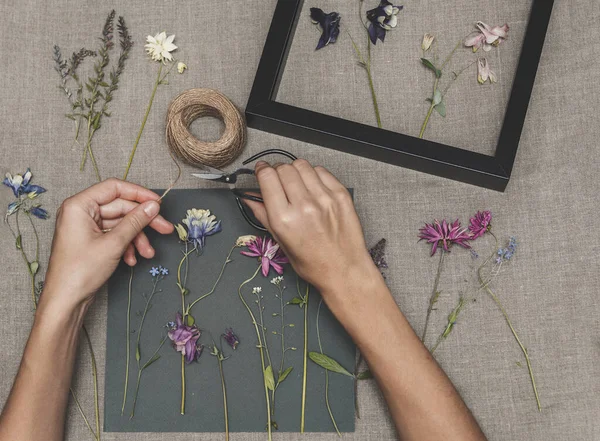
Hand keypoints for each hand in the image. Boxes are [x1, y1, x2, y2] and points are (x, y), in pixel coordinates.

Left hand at [41, 179, 173, 310]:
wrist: (66, 300)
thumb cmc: (80, 271)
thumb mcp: (114, 243)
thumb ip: (135, 221)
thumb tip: (153, 206)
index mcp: (79, 205)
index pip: (114, 188)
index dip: (139, 194)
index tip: (158, 203)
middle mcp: (81, 212)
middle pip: (121, 207)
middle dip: (143, 221)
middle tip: (165, 228)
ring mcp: (86, 227)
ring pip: (120, 224)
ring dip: (137, 237)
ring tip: (148, 253)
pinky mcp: (91, 240)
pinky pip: (114, 235)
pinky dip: (126, 245)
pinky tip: (132, 259)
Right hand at [244, 159, 377, 293]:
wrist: (344, 270)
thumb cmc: (313, 263)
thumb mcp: (281, 242)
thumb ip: (263, 215)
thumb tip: (249, 198)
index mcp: (284, 219)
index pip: (267, 177)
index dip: (262, 171)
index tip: (262, 171)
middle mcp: (303, 206)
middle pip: (284, 168)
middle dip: (277, 171)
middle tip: (279, 180)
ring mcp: (324, 198)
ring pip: (302, 165)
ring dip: (295, 171)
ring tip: (297, 184)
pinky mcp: (340, 195)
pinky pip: (321, 171)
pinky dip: (313, 175)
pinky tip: (313, 187)